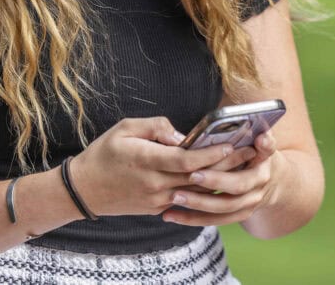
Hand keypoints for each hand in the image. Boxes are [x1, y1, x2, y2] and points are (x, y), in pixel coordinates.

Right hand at [68, 117, 257, 217]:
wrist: (85, 189)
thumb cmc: (104, 153)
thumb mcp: (125, 128)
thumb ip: (156, 126)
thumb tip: (182, 135)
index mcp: (146, 160)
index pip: (187, 160)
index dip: (211, 153)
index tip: (230, 143)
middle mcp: (155, 184)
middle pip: (199, 177)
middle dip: (227, 165)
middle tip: (250, 152)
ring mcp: (158, 200)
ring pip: (197, 191)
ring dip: (221, 179)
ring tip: (241, 165)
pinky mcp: (158, 208)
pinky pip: (187, 198)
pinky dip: (204, 188)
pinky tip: (219, 178)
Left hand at [161, 131, 279, 226]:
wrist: (269, 179)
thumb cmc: (251, 150)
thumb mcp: (254, 135)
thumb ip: (249, 127)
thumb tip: (244, 122)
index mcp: (264, 156)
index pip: (265, 148)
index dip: (260, 146)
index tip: (251, 141)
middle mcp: (260, 181)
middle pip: (238, 184)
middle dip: (215, 180)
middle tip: (192, 175)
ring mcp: (251, 201)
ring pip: (225, 206)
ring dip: (199, 203)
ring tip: (175, 197)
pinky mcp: (239, 214)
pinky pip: (216, 220)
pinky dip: (193, 219)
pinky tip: (171, 215)